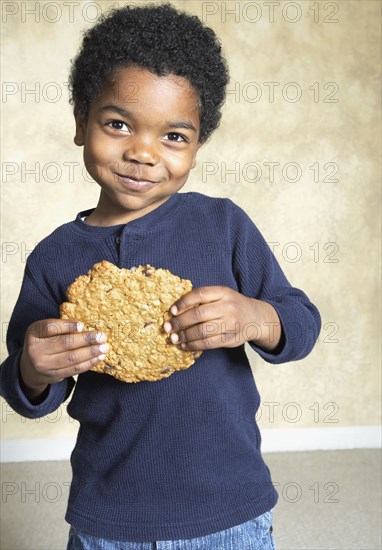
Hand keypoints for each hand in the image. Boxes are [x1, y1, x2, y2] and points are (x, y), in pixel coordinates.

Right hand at [20, 319, 108, 398]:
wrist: (30, 367)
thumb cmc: (44, 342)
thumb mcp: (45, 330)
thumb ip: (61, 327)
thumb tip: (85, 327)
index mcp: (34, 333)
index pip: (50, 327)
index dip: (67, 326)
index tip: (82, 325)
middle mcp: (35, 350)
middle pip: (64, 343)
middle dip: (86, 340)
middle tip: (102, 336)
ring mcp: (43, 365)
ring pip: (71, 358)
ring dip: (91, 352)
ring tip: (104, 347)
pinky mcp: (53, 376)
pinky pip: (74, 369)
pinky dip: (88, 363)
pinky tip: (99, 357)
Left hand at [163, 286, 281, 351]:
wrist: (256, 317)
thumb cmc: (232, 305)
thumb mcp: (221, 295)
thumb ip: (203, 299)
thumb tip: (176, 310)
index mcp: (223, 292)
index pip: (200, 294)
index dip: (183, 302)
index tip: (171, 311)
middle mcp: (228, 307)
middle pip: (199, 314)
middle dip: (180, 322)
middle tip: (167, 327)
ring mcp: (231, 323)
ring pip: (203, 331)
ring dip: (185, 336)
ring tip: (174, 338)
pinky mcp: (231, 338)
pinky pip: (209, 343)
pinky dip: (194, 345)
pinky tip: (185, 345)